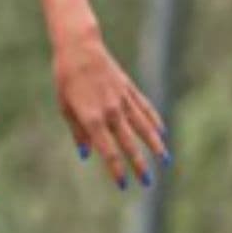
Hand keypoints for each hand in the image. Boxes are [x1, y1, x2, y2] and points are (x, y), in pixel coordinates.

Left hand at [53, 31, 168, 189]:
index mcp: (93, 118)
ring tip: (165, 161)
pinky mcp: (129, 88)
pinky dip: (154, 121)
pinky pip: (145, 108)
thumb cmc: (66, 79)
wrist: (79, 48)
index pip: (108, 151)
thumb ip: (78, 132)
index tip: (123, 184)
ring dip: (155, 145)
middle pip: (129, 143)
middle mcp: (111, 111)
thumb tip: (86, 154)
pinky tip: (162, 132)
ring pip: (144, 127)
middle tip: (148, 182)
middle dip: (139, 165)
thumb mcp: (65, 107)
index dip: (116, 169)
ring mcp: (123, 99)